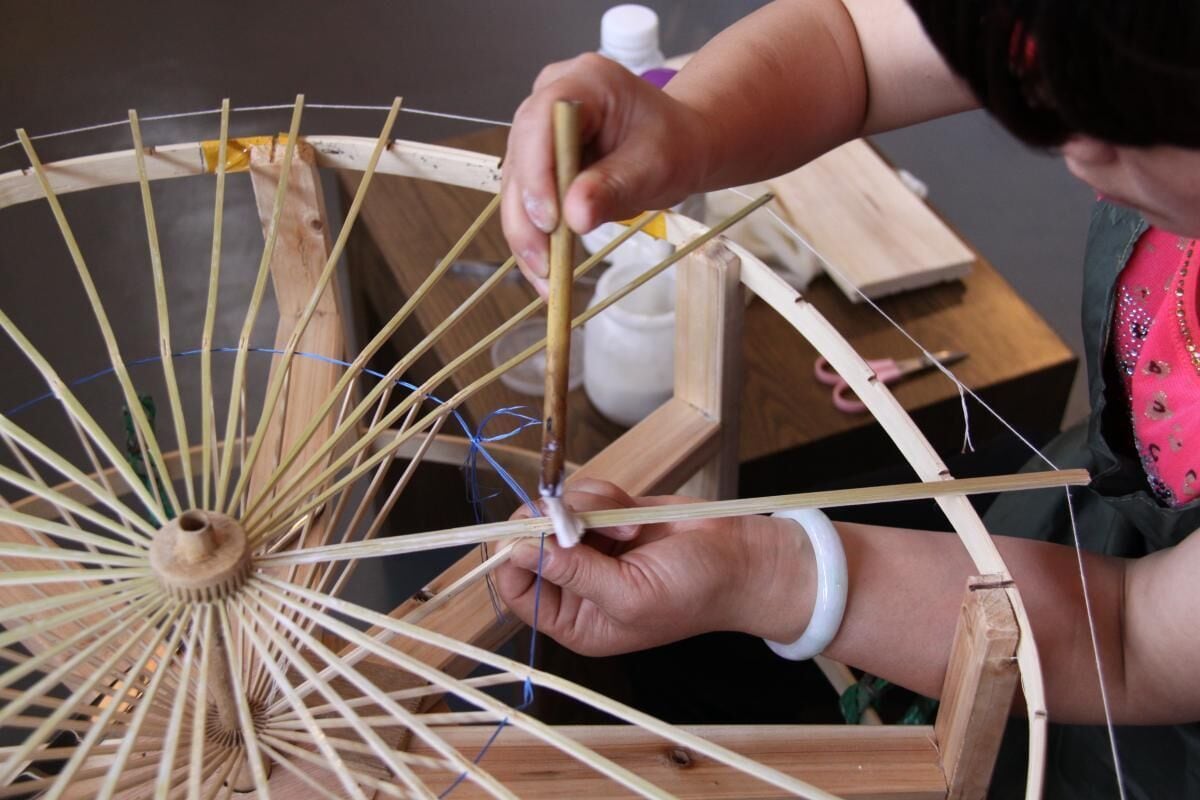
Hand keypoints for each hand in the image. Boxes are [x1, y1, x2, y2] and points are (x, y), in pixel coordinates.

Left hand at [494, 478, 815, 656]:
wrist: (741, 558)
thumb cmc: (694, 592)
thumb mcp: (630, 595)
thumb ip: (574, 574)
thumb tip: (520, 551)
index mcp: (575, 620)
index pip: (517, 590)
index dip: (516, 558)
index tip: (532, 532)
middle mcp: (575, 584)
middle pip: (529, 541)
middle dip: (555, 524)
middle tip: (582, 520)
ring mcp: (590, 546)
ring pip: (556, 510)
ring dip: (589, 509)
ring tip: (629, 526)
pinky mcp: (606, 515)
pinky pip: (582, 493)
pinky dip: (603, 494)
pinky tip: (633, 514)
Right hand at [500, 54, 710, 293]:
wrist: (679, 145)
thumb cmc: (674, 144)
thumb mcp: (655, 165)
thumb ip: (615, 186)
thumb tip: (575, 217)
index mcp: (585, 81)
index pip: (541, 121)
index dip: (537, 172)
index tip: (550, 220)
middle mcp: (551, 99)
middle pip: (520, 158)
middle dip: (528, 216)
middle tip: (545, 264)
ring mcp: (539, 130)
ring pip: (516, 187)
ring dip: (527, 236)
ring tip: (547, 280)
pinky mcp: (536, 161)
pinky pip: (526, 201)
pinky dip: (535, 239)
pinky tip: (546, 273)